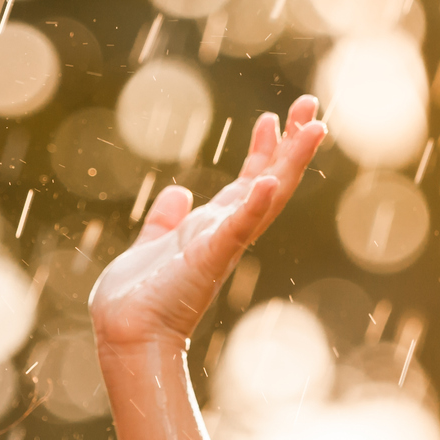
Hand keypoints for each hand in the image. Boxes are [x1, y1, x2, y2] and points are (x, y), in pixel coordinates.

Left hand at [89, 95, 325, 352]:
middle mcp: (224, 234)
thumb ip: (165, 219)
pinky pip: (236, 229)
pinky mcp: (209, 257)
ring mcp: (221, 245)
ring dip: (290, 162)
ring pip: (266, 197)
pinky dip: (254, 206)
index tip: (272, 117)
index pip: (246, 182)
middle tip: (311, 105)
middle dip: (290, 144)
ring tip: (313, 128)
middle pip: (268, 181)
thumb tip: (178, 193)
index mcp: (211, 229)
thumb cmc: (137, 299)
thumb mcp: (152, 244)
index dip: (262, 150)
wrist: (125, 335)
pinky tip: (266, 181)